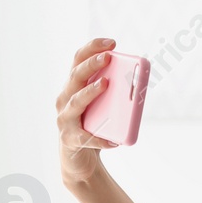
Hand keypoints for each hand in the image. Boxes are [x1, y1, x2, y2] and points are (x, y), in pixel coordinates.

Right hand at [57, 36, 119, 187]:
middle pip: (75, 76)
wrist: (79, 159)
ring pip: (76, 102)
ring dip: (90, 91)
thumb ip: (113, 93)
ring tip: (106, 84)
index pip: (78, 59)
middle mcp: (64, 98)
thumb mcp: (103, 105)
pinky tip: (114, 141)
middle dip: (92, 64)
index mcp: (73, 86)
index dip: (92, 48)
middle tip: (108, 58)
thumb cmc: (92, 125)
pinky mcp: (69, 139)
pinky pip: (85, 137)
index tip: (111, 42)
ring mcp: (65, 119)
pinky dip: (100, 139)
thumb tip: (137, 84)